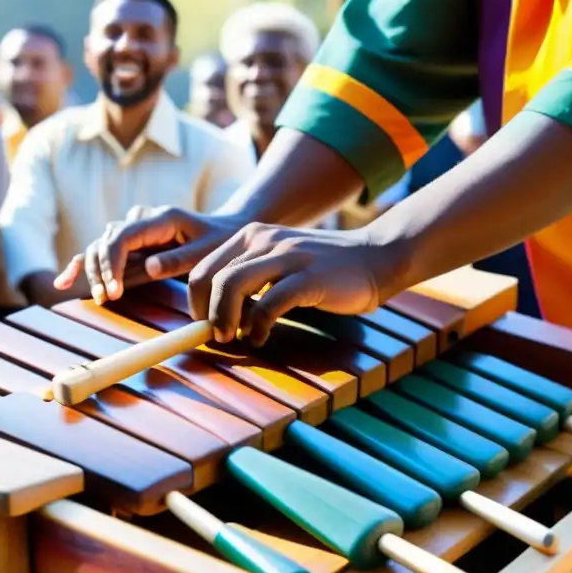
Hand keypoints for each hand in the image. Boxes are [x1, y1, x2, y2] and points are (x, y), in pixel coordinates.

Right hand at [53, 205, 245, 303]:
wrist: (225, 231)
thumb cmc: (219, 242)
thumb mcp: (207, 252)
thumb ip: (179, 259)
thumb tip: (149, 267)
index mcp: (160, 218)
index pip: (123, 236)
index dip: (113, 263)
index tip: (114, 290)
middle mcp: (141, 220)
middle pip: (106, 241)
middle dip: (102, 271)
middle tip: (108, 299)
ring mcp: (133, 231)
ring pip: (99, 246)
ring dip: (93, 272)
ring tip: (98, 298)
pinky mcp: (129, 244)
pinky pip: (101, 253)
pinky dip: (82, 266)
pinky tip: (64, 282)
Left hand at [188, 224, 409, 345]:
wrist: (375, 257)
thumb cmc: (323, 269)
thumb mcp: (279, 260)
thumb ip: (250, 277)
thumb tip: (215, 315)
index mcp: (251, 235)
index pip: (204, 267)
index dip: (196, 301)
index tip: (204, 324)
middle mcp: (264, 238)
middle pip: (212, 277)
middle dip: (206, 313)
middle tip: (216, 336)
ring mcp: (287, 255)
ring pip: (233, 285)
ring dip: (225, 319)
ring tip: (234, 337)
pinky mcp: (308, 277)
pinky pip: (268, 303)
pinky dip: (257, 326)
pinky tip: (261, 336)